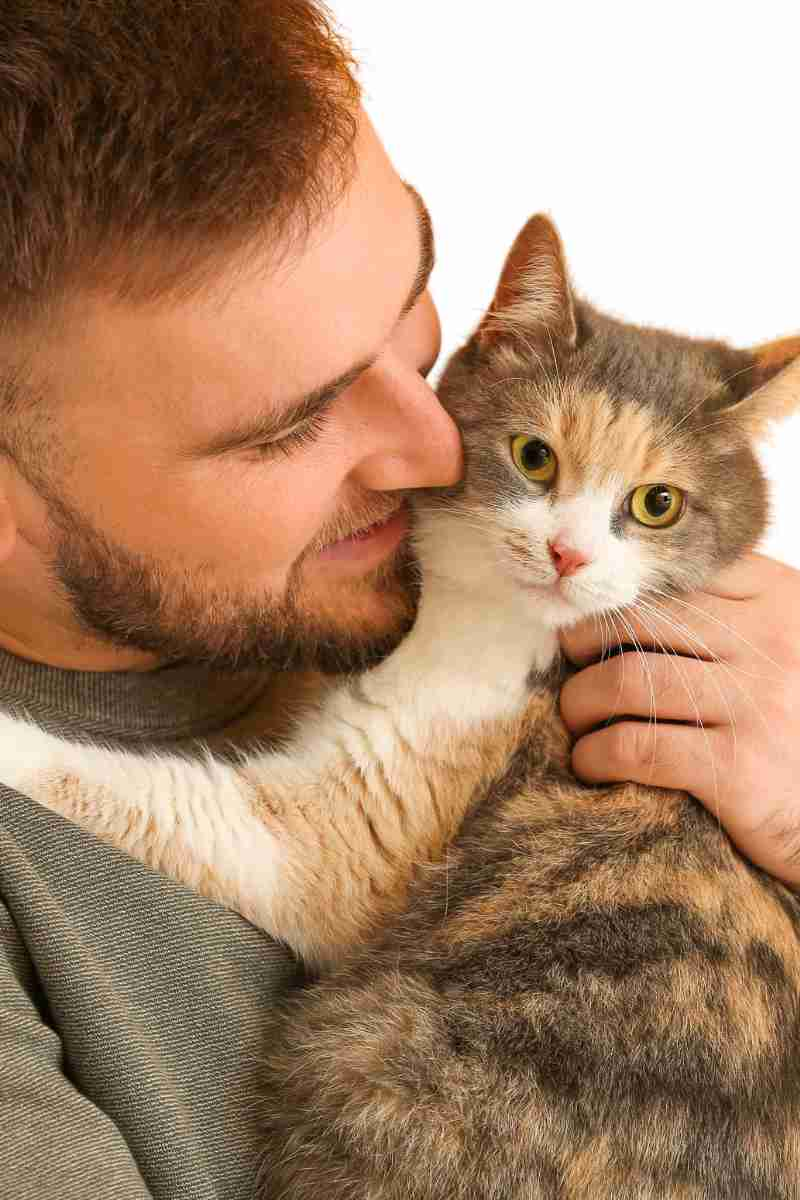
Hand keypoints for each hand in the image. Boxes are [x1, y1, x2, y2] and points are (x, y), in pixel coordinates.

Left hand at [559, 551, 799, 887]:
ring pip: (624, 679)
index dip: (619, 595)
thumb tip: (631, 600)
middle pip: (638, 619)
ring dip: (580, 702)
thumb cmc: (795, 723)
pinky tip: (592, 764)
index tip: (593, 622)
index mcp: (779, 599)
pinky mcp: (737, 767)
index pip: (678, 572)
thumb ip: (728, 615)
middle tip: (572, 668)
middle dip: (584, 643)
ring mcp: (753, 703)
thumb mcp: (781, 650)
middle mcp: (768, 642)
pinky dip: (596, 754)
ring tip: (579, 721)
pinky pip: (634, 746)